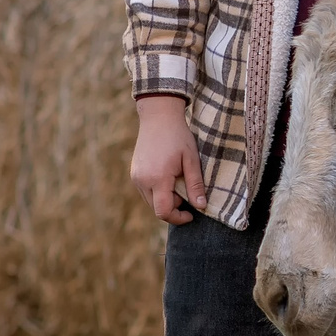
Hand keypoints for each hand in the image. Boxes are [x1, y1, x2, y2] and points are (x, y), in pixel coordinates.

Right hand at [130, 94, 206, 224]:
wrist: (158, 117)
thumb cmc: (178, 136)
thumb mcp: (191, 159)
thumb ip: (195, 185)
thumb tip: (201, 206)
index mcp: (158, 178)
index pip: (163, 211)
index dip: (178, 218)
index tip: (191, 214)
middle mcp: (142, 181)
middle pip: (156, 209)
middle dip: (173, 208)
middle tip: (187, 193)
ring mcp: (136, 177)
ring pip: (150, 201)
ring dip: (165, 199)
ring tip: (178, 182)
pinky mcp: (134, 173)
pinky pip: (146, 191)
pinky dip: (157, 191)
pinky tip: (168, 177)